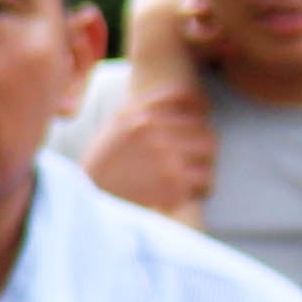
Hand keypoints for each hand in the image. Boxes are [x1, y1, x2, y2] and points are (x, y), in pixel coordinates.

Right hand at [84, 85, 218, 222]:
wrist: (91, 204)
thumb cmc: (105, 167)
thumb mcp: (116, 126)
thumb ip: (146, 107)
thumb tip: (191, 97)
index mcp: (137, 114)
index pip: (186, 97)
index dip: (198, 108)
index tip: (198, 121)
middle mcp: (151, 130)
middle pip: (202, 127)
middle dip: (201, 143)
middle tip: (193, 158)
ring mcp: (164, 155)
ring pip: (209, 150)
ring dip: (205, 163)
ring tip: (194, 175)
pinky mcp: (173, 182)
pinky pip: (206, 178)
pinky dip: (202, 187)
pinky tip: (188, 192)